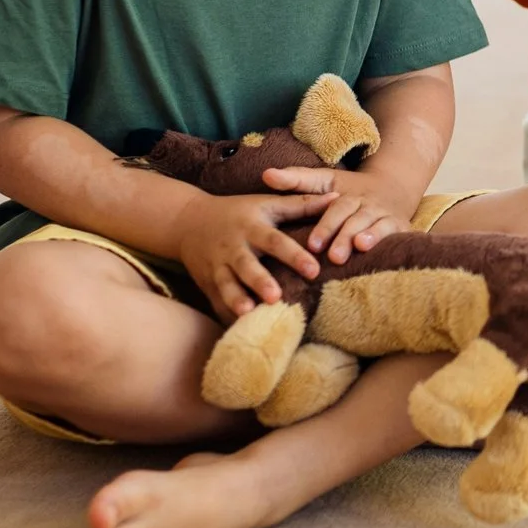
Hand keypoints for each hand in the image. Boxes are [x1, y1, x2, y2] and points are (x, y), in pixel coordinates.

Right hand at [172, 190, 334, 318]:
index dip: (294, 256)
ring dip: (237, 299)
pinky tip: (238, 329)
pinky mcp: (207, 284)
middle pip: (247, 265)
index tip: (314, 270)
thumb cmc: (238, 212)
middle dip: (260, 281)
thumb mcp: (267, 203)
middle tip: (276, 297)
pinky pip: (216, 302)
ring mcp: (217, 267)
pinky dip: (226, 314)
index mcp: (252, 227)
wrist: (188, 221)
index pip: (276, 242)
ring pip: (226, 285)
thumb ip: (302, 204)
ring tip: (249, 312)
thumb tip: (339, 198)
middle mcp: (233, 247)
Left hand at [260, 163, 420, 264]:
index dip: (325, 226)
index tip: (312, 245)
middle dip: (343, 237)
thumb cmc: (349, 191)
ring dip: (369, 237)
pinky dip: (390, 242)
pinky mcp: (400, 227)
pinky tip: (384, 252)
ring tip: (359, 247)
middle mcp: (368, 204)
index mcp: (347, 195)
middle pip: (355, 219)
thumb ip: (296, 180)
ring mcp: (386, 215)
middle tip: (332, 256)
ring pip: (377, 226)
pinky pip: (397, 235)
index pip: (335, 209)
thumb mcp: (324, 181)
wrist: (393, 188)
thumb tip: (266, 174)